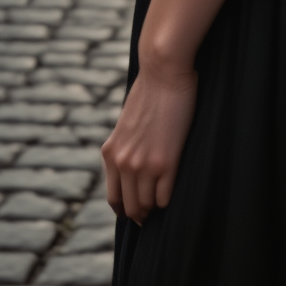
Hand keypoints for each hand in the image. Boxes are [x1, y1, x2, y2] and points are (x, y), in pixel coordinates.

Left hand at [101, 64, 197, 224]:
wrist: (163, 71)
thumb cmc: (150, 91)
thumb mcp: (127, 123)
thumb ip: (126, 146)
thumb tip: (134, 166)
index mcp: (110, 154)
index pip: (115, 198)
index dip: (126, 209)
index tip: (136, 211)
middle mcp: (123, 163)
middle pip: (132, 207)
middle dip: (143, 213)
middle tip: (154, 212)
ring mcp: (143, 165)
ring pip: (148, 205)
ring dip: (157, 207)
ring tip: (165, 200)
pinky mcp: (166, 162)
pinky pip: (166, 197)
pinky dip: (169, 198)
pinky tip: (174, 187)